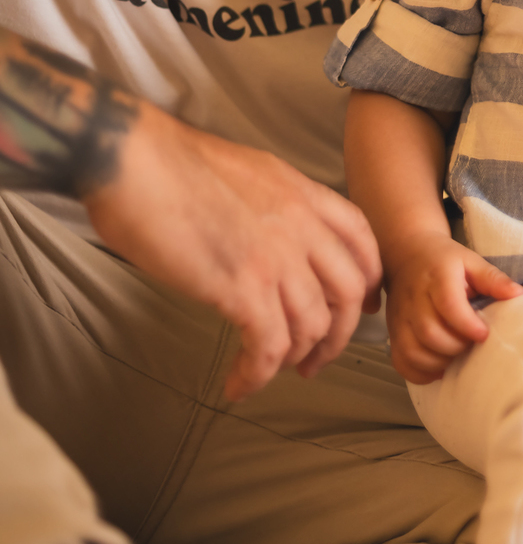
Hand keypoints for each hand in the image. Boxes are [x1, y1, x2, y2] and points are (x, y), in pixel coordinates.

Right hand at [84, 100, 382, 402]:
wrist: (133, 161)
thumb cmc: (168, 164)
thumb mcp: (245, 172)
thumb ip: (269, 203)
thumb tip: (265, 233)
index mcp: (301, 192)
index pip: (360, 238)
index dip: (368, 278)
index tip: (361, 306)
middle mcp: (299, 223)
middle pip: (348, 291)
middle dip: (338, 334)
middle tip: (316, 358)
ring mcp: (276, 256)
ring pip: (313, 324)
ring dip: (295, 358)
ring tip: (271, 372)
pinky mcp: (243, 287)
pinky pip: (269, 346)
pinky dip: (256, 374)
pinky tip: (238, 383)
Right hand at [387, 232, 522, 382]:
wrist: (408, 255)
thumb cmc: (445, 261)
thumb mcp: (471, 261)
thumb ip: (493, 279)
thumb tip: (518, 295)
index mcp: (437, 277)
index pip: (448, 305)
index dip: (468, 325)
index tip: (484, 334)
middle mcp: (414, 298)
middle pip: (430, 332)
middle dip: (456, 347)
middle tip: (472, 345)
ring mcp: (400, 318)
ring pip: (414, 351)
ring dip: (440, 362)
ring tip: (457, 356)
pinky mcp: (393, 332)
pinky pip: (401, 362)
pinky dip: (421, 373)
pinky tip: (439, 368)